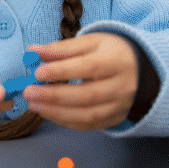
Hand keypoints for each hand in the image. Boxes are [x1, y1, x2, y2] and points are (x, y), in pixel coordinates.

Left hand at [20, 34, 137, 129]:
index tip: (38, 72)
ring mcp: (120, 106)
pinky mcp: (115, 119)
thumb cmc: (110, 52)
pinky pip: (88, 125)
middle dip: (54, 96)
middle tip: (29, 93)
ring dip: (56, 112)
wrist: (140, 69)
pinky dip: (65, 121)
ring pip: (87, 115)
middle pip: (86, 95)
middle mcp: (122, 86)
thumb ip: (62, 48)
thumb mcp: (90, 42)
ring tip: (33, 104)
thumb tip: (32, 50)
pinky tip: (48, 113)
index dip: (62, 71)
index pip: (88, 68)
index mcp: (116, 61)